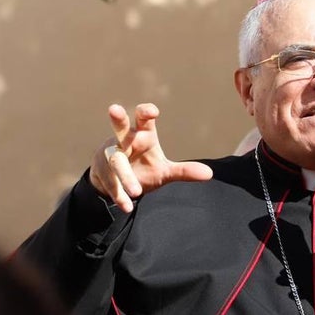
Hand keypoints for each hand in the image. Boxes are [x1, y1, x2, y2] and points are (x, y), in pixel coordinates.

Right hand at [89, 103, 213, 211]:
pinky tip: (127, 206)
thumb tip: (210, 174)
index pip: (143, 119)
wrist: (114, 179)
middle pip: (120, 129)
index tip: (153, 112)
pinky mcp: (104, 174)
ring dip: (126, 176)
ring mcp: (112, 157)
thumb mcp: (164, 170)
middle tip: (114, 108)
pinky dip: (119, 195)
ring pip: (117, 162)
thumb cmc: (143, 166)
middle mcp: (125, 142)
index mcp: (142, 135)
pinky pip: (112, 184)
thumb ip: (184, 171)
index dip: (146, 112)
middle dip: (118, 119)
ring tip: (136, 192)